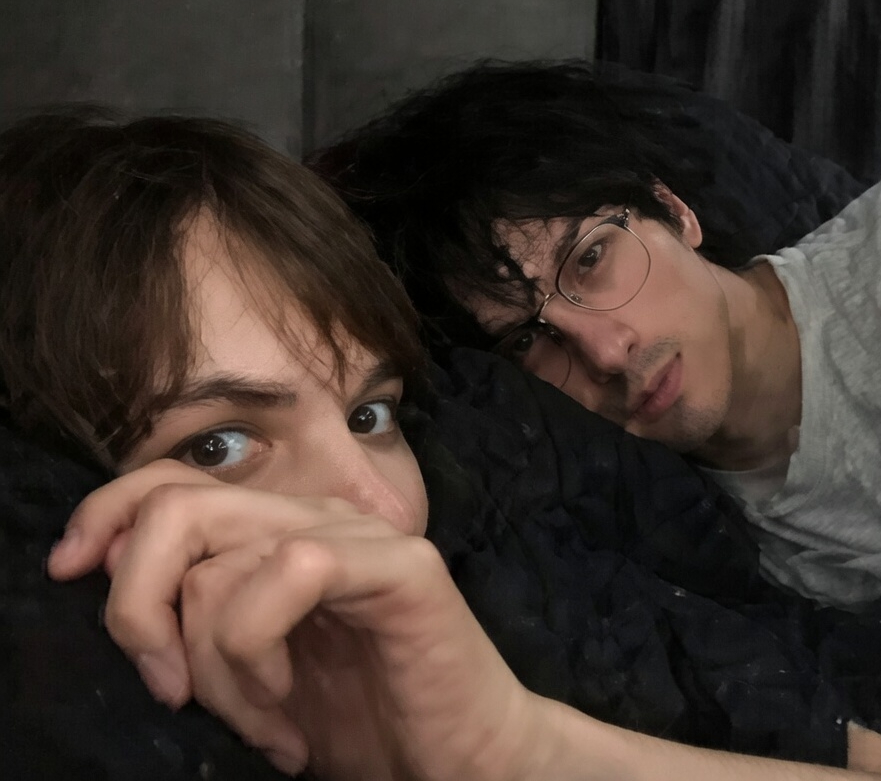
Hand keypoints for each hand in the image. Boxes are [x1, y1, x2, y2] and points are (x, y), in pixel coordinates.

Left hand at [48, 460, 540, 780]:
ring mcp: (362, 536)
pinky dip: (261, 652)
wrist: (461, 759)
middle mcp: (317, 516)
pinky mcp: (402, 566)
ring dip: (219, 670)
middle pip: (178, 509)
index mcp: (279, 530)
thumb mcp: (242, 668)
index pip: (173, 479)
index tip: (66, 569)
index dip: (105, 511)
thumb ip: (188, 610)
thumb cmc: (357, 720)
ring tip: (262, 725)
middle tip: (171, 690)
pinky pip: (290, 572)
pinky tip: (287, 705)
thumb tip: (99, 561)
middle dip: (139, 607)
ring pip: (223, 562)